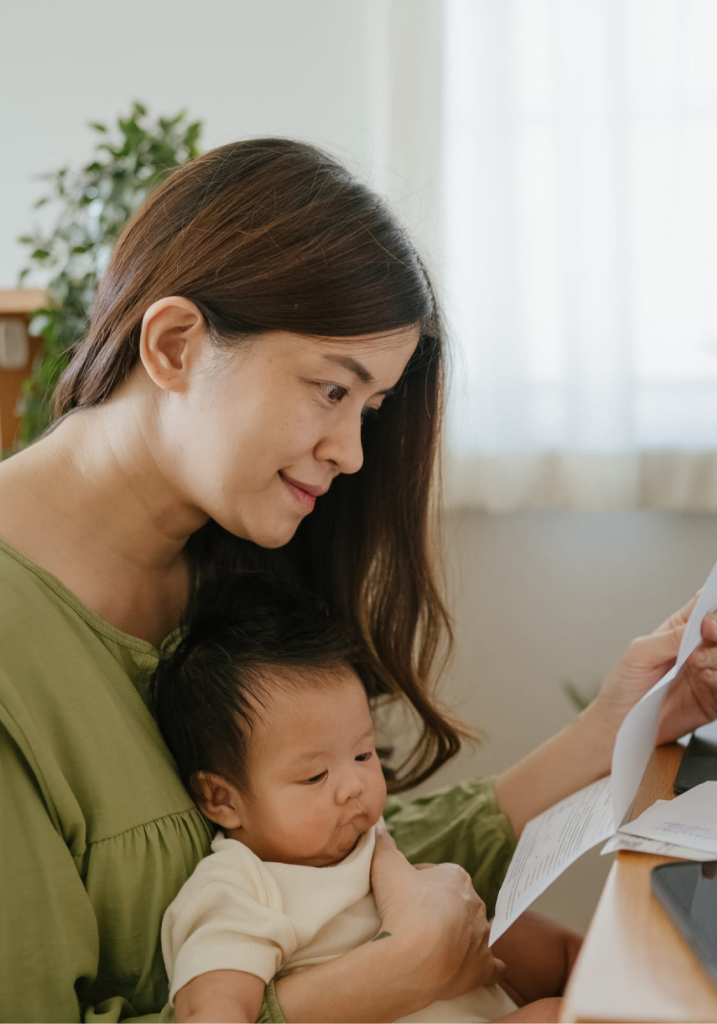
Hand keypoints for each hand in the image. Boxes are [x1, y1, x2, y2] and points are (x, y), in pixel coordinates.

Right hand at [370, 820, 504, 1003]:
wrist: (413, 958)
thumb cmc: (403, 907)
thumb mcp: (386, 865)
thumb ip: (383, 844)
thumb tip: (378, 825)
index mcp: (457, 877)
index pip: (436, 875)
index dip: (417, 883)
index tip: (400, 894)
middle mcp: (475, 904)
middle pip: (455, 903)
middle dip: (438, 909)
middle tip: (412, 921)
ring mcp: (481, 938)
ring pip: (473, 932)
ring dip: (459, 936)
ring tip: (432, 946)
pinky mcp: (482, 968)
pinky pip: (491, 965)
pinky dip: (486, 966)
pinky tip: (480, 968)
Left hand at [590, 595, 716, 745]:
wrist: (619, 724)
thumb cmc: (622, 686)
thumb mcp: (639, 655)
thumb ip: (669, 639)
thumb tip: (695, 624)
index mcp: (678, 632)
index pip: (704, 610)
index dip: (711, 610)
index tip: (706, 617)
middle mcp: (696, 650)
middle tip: (707, 635)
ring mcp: (707, 674)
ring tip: (698, 664)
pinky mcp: (712, 699)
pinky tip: (706, 679)